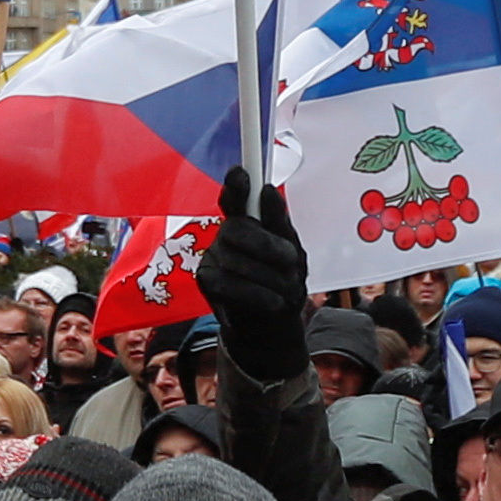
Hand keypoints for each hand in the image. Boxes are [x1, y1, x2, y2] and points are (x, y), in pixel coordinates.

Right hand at [200, 168, 313, 384]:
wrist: (273, 327)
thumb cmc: (283, 283)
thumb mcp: (293, 254)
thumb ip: (280, 224)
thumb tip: (267, 191)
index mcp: (248, 221)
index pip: (236, 197)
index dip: (235, 184)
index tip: (241, 173)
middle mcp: (226, 234)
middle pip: (237, 228)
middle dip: (267, 245)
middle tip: (290, 261)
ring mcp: (213, 256)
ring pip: (236, 259)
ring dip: (269, 277)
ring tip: (287, 290)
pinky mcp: (206, 280)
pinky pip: (230, 283)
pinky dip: (258, 294)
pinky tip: (273, 301)